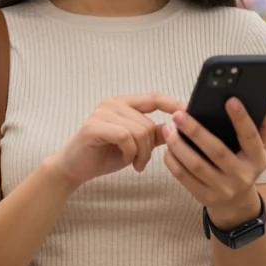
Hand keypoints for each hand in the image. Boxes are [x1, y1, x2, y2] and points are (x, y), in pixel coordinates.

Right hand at [47, 93, 185, 189]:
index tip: (189, 113)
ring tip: (133, 163)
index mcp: (124, 103)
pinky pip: (125, 137)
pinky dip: (129, 152)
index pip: (154, 98)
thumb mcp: (136, 144)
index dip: (173, 104)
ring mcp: (102, 112)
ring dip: (140, 153)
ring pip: (139, 131)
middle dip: (149, 148)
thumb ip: (153, 134)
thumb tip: (178, 128)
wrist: (75, 167)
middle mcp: (113, 103)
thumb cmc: (105, 154)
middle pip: (148, 123)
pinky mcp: (94, 126)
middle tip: (142, 163)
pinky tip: (125, 160)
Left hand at [161, 97, 265, 227]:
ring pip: (197, 166)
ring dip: (179, 146)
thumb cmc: (247, 164)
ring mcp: (223, 189)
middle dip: (196, 131)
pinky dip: (174, 162)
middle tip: (179, 114)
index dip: (241, 119)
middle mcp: (241, 176)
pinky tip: (167, 147)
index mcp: (257, 160)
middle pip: (217, 151)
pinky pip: (185, 178)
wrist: (237, 204)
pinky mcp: (205, 197)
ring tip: (168, 128)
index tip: (230, 100)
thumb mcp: (260, 148)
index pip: (250, 137)